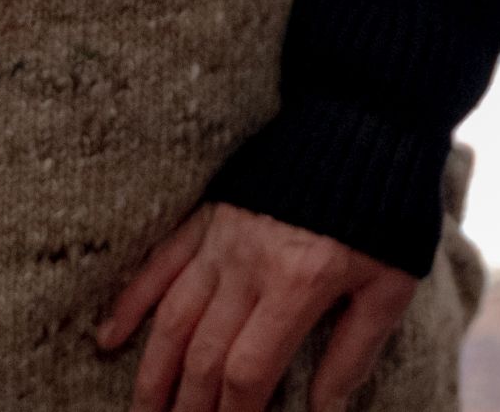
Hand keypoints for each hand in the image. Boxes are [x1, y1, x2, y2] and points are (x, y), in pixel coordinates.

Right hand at [97, 201, 416, 411]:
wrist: (367, 117)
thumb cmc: (388, 206)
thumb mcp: (389, 284)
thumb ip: (354, 351)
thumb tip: (325, 410)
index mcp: (296, 285)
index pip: (248, 370)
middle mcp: (249, 265)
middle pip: (204, 353)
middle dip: (190, 406)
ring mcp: (222, 238)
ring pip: (173, 317)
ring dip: (154, 372)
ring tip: (144, 411)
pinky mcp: (208, 213)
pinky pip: (160, 263)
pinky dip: (131, 302)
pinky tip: (109, 338)